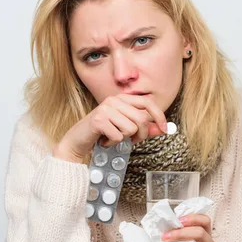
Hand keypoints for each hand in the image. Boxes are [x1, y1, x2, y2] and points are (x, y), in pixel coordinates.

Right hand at [52, 94, 167, 162]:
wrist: (77, 141)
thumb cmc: (101, 134)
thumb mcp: (125, 130)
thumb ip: (143, 128)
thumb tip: (161, 129)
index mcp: (121, 99)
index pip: (147, 102)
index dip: (159, 115)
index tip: (164, 129)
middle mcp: (114, 100)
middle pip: (142, 119)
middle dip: (140, 135)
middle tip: (130, 140)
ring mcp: (105, 108)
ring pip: (131, 128)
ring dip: (124, 139)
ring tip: (113, 138)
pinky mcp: (99, 120)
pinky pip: (119, 136)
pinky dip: (113, 143)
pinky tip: (104, 140)